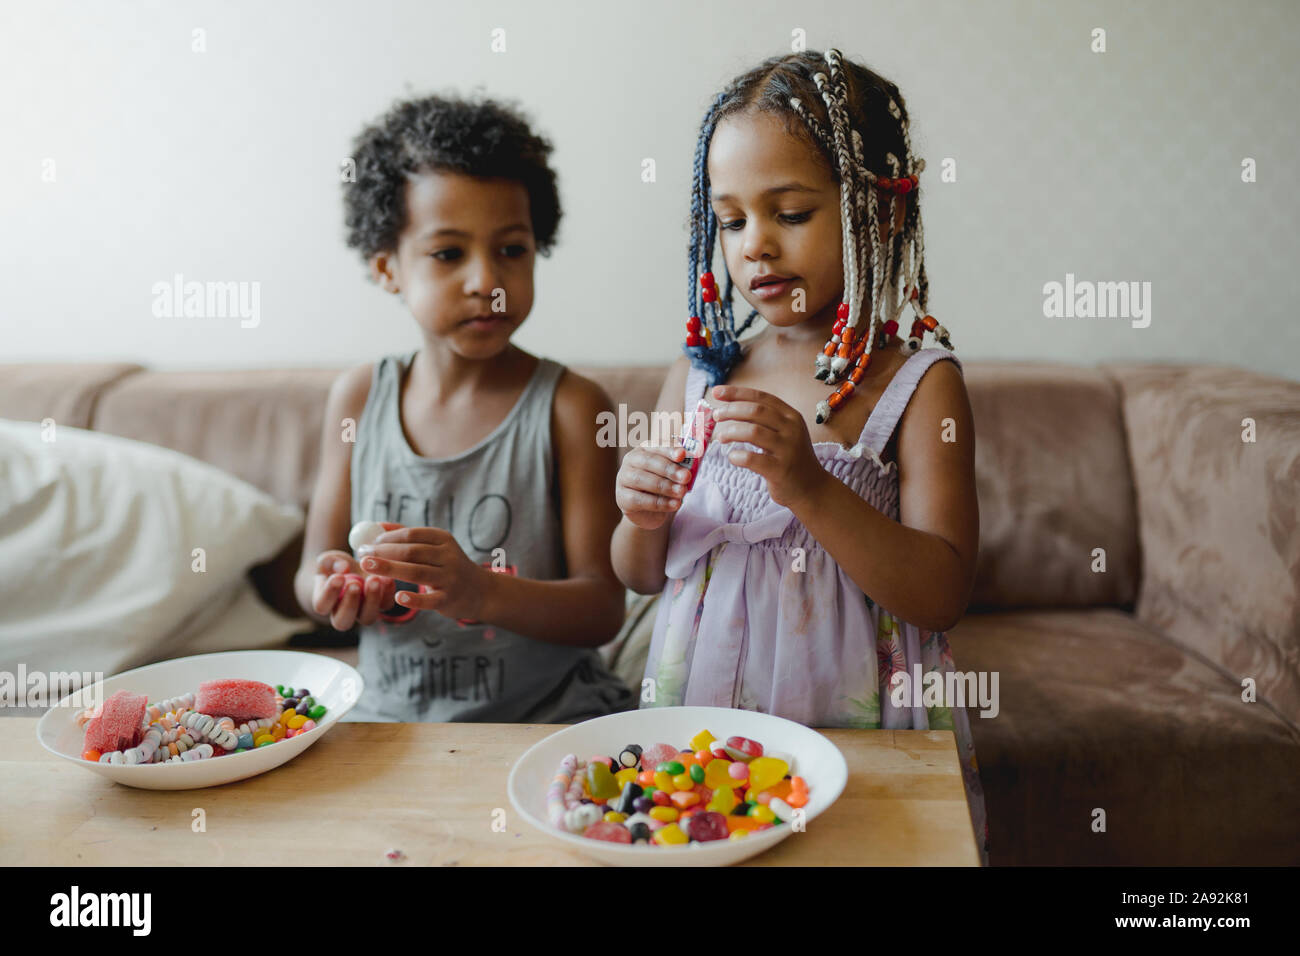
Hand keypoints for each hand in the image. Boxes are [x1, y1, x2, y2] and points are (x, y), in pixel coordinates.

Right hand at [312, 549, 396, 630]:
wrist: (351, 569)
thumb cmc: (333, 566)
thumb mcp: (327, 560)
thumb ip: (330, 562)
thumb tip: (343, 567)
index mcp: (324, 604)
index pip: (322, 605)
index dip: (329, 593)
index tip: (338, 577)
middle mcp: (342, 614)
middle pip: (343, 620)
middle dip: (350, 602)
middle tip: (355, 584)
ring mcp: (363, 612)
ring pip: (367, 617)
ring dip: (371, 600)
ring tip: (373, 579)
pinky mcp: (380, 605)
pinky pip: (385, 605)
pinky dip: (388, 592)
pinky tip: (387, 578)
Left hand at [357, 526, 488, 621]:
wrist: (479, 591)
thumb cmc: (448, 566)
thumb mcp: (436, 547)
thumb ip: (408, 536)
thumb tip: (376, 525)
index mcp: (443, 539)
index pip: (412, 534)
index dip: (388, 537)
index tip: (368, 542)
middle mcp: (448, 556)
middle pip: (411, 552)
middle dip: (383, 552)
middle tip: (362, 554)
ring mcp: (450, 578)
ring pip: (416, 572)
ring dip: (389, 569)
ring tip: (367, 567)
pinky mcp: (448, 599)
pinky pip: (428, 599)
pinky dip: (414, 598)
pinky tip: (398, 596)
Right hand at [615, 439, 691, 529]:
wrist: (650, 513)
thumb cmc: (664, 487)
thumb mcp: (675, 475)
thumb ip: (682, 466)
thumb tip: (695, 457)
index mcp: (644, 449)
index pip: (656, 445)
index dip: (669, 449)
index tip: (682, 454)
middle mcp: (630, 461)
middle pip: (648, 462)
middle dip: (669, 469)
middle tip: (686, 477)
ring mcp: (623, 479)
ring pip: (641, 480)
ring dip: (664, 486)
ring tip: (681, 493)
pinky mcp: (622, 498)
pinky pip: (639, 499)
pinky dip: (659, 503)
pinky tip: (674, 505)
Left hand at [709, 384, 828, 508]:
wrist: (812, 488)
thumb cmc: (790, 458)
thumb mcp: (784, 433)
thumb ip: (763, 421)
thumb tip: (729, 407)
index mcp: (791, 416)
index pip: (761, 397)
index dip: (737, 393)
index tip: (716, 392)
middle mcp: (791, 429)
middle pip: (756, 411)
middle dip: (731, 410)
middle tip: (716, 416)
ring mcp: (787, 449)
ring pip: (753, 432)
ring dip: (731, 432)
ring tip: (721, 438)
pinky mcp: (780, 470)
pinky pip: (752, 459)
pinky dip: (737, 456)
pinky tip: (732, 457)